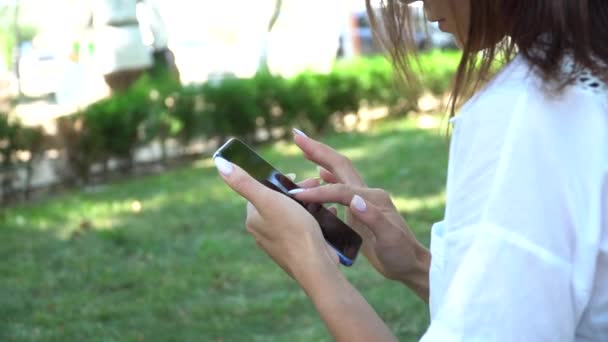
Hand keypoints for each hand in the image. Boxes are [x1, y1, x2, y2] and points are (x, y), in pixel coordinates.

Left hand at [213, 157, 338, 281]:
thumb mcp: (268, 200)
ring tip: (322, 196)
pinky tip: (327, 212)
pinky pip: (304, 226)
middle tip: (314, 184)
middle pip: (277, 201)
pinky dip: (314, 216)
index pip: (260, 190)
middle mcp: (263, 231)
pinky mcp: (297, 248)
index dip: (277, 180)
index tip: (294, 176)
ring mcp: (280, 241)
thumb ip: (244, 182)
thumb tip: (219, 164)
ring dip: (307, 201)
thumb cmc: (293, 231)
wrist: (315, 266)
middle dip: (296, 190)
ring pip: (292, 213)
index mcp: (253, 219)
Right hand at [290, 130, 429, 293]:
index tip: (296, 195)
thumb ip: (373, 218)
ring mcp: (363, 199)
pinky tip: (319, 174)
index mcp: (372, 198)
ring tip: (303, 148)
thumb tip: (354, 200)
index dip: (317, 191)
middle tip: (297, 136)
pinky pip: (339, 186)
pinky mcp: (359, 208)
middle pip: (339, 165)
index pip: (340, 190)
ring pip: (339, 172)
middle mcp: (367, 193)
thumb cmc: (401, 254)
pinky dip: (327, 176)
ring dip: (320, 158)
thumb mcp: (389, 239)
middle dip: (317, 150)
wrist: (411, 263)